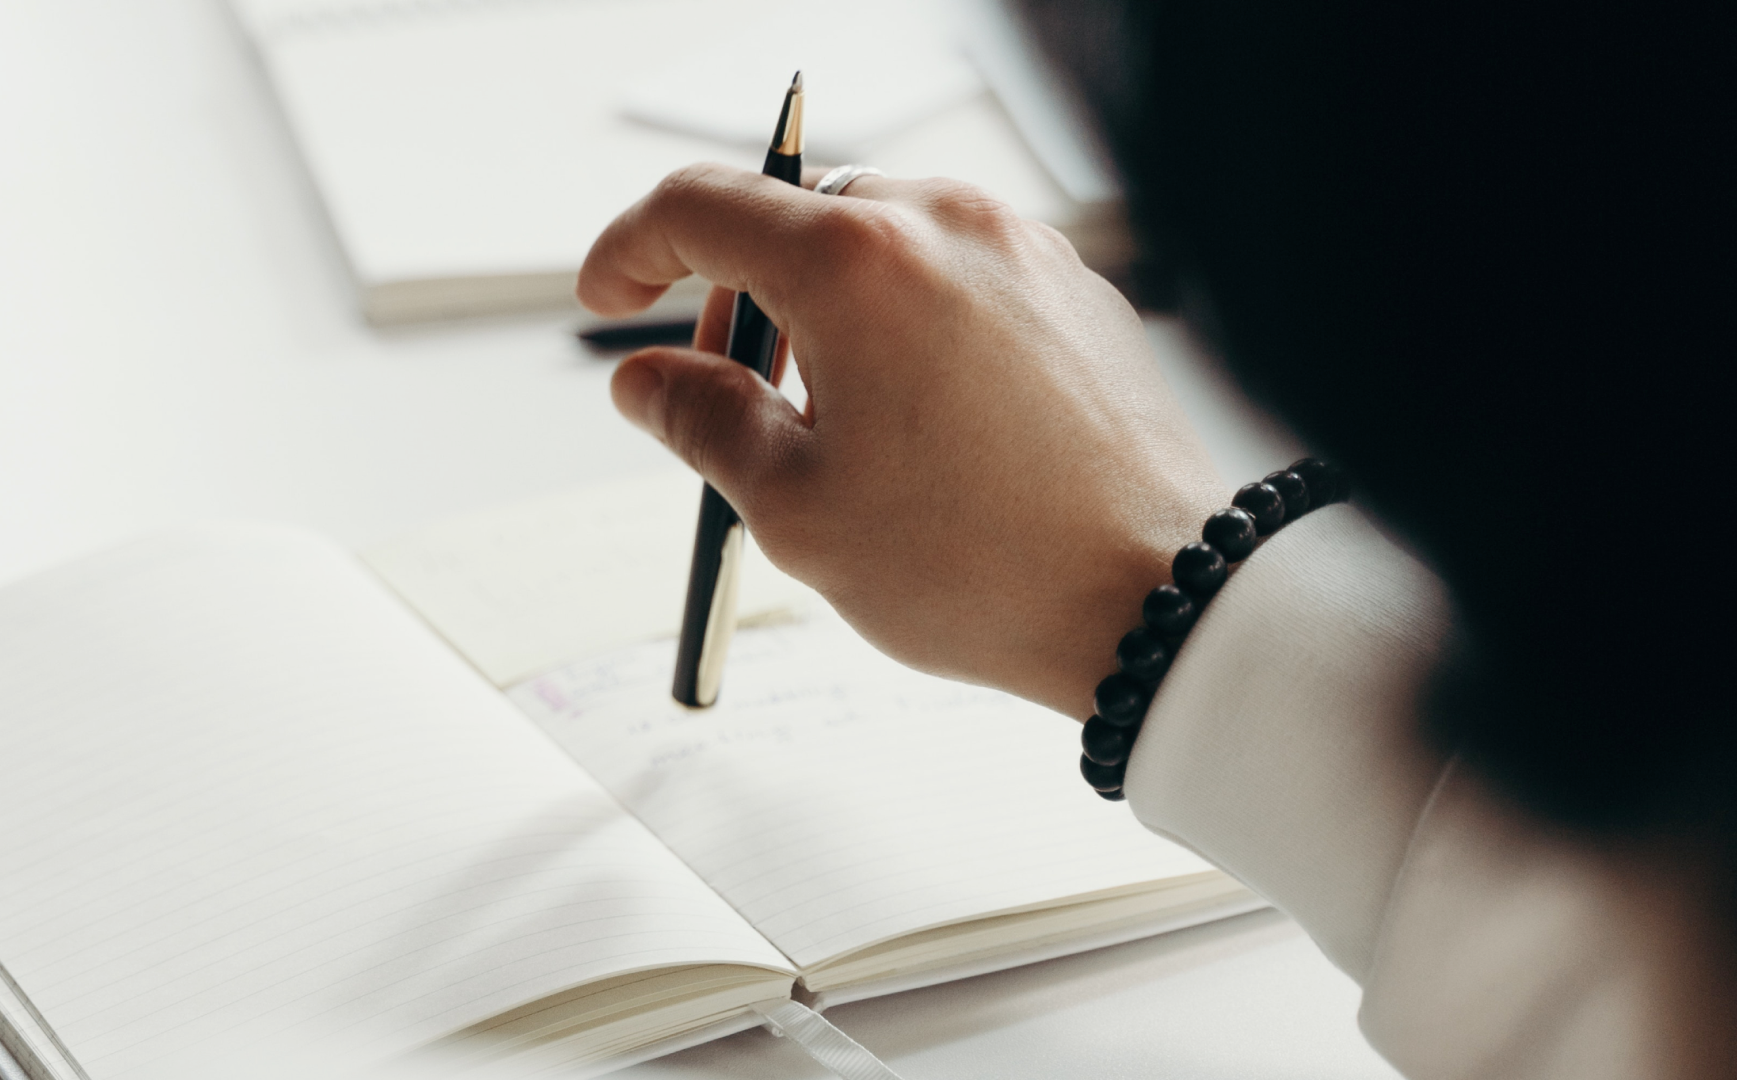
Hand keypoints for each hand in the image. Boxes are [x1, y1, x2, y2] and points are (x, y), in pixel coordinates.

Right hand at [578, 165, 1225, 717]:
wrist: (1157, 600)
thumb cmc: (984, 563)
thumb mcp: (798, 510)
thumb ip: (701, 421)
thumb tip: (645, 381)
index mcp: (858, 262)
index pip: (701, 205)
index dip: (632, 248)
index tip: (612, 294)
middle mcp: (945, 225)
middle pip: (794, 218)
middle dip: (737, 299)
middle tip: (726, 400)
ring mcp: (1021, 249)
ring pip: (878, 243)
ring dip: (824, 312)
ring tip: (833, 429)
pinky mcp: (1073, 289)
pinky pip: (955, 273)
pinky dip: (904, 320)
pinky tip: (917, 421)